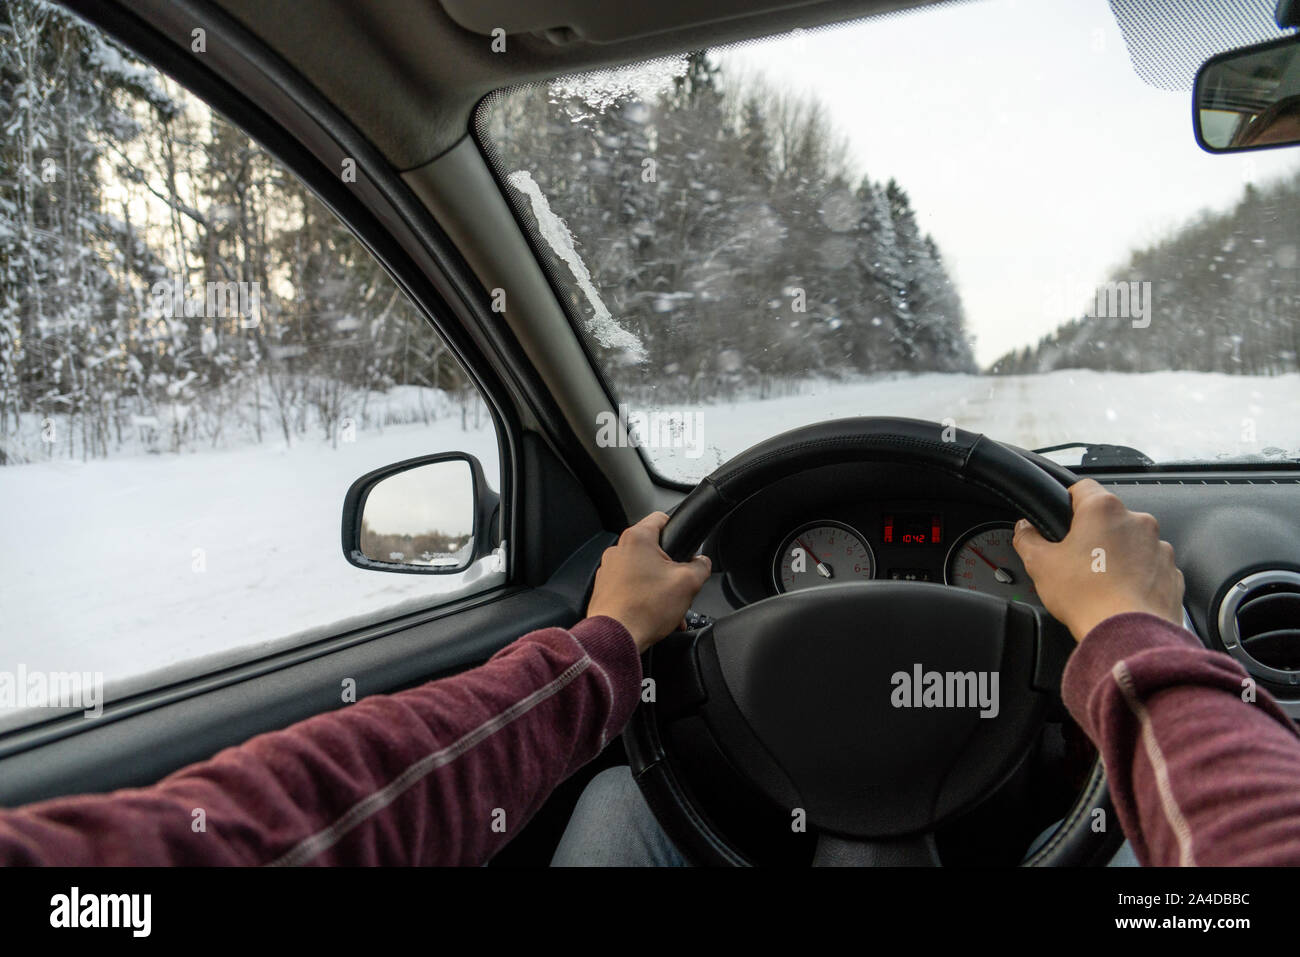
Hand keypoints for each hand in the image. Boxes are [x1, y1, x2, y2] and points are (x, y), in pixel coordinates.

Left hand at [586, 511, 711, 652]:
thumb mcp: (688, 583)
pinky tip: (655, 614)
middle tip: (680, 583)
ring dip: (658, 586)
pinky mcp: (604, 589)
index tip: (685, 541)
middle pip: (653, 549)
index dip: (678, 528)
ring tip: (669, 606)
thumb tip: (702, 563)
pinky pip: (630, 587)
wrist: (616, 637)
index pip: (661, 518)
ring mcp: (608, 570)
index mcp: (637, 539)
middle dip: (670, 567)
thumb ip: (701, 566)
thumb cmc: (645, 609)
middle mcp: (618, 550)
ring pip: (642, 571)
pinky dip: (644, 597)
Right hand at [1012, 479, 1183, 641]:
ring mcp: (1159, 547)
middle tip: (1076, 559)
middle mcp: (1137, 521)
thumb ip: (1027, 539)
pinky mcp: (1172, 573)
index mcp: (1103, 510)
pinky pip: (1150, 567)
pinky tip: (1120, 595)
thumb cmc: (1087, 596)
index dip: (1067, 501)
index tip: (1061, 518)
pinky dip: (1138, 576)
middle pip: (1109, 517)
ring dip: (1118, 555)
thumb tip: (1024, 530)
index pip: (1082, 487)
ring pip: (1132, 542)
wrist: (1129, 634)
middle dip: (1093, 534)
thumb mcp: (1040, 564)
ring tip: (1100, 582)